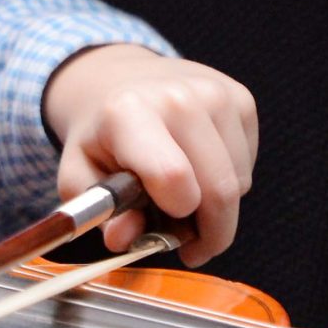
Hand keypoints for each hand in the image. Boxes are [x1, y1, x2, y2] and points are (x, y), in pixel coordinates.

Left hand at [42, 46, 258, 266]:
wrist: (122, 80)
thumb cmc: (101, 136)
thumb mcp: (79, 175)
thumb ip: (101, 211)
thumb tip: (124, 239)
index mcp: (129, 113)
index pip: (172, 177)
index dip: (175, 217)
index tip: (165, 231)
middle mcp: (179, 97)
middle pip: (219, 190)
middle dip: (210, 234)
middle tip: (190, 247)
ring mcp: (216, 94)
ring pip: (239, 183)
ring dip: (218, 209)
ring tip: (185, 200)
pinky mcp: (241, 98)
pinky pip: (248, 165)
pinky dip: (229, 182)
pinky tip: (200, 170)